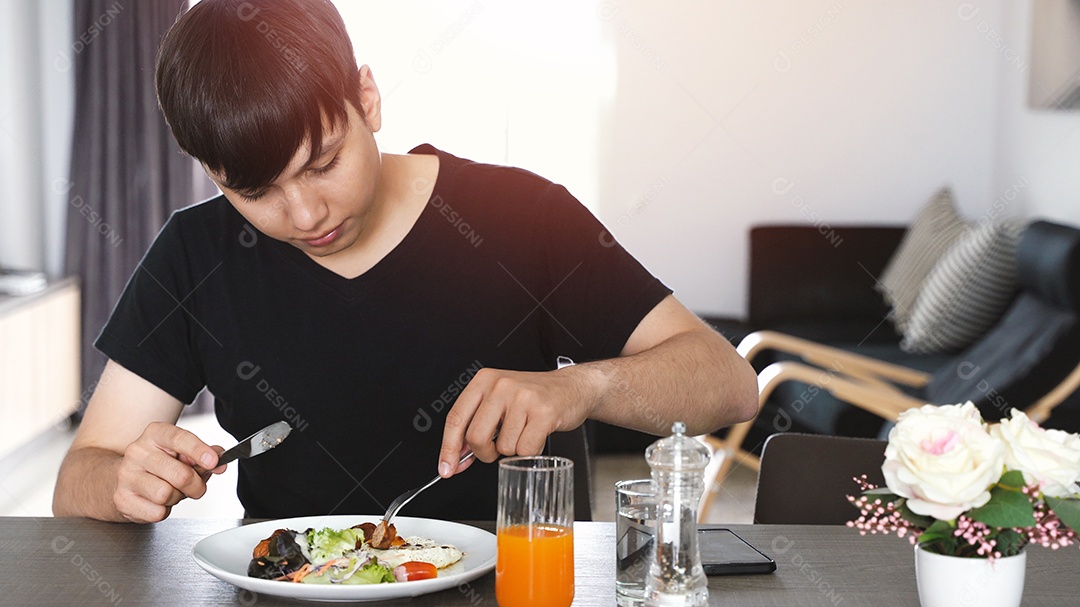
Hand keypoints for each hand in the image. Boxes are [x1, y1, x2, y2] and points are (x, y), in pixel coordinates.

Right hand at [112, 422, 226, 522]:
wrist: (120, 478)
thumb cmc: (159, 464)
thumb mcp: (182, 452)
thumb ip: (205, 454)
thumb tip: (220, 462)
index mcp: (155, 433)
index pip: (180, 439)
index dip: (199, 451)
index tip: (213, 461)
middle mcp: (138, 451)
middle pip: (180, 474)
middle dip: (195, 485)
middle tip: (195, 486)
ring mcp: (126, 475)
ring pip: (166, 494)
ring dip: (176, 498)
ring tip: (171, 491)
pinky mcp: (122, 498)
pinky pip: (156, 512)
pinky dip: (163, 511)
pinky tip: (156, 501)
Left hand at [437, 367, 596, 477]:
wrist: (572, 387)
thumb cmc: (534, 397)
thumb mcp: (499, 401)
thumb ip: (476, 424)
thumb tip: (456, 458)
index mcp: (484, 380)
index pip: (455, 418)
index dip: (448, 448)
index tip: (446, 468)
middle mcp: (501, 385)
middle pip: (476, 437)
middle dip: (485, 453)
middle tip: (496, 449)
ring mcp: (522, 398)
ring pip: (503, 447)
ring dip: (513, 449)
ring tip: (524, 431)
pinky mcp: (543, 413)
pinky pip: (525, 449)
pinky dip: (530, 451)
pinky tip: (536, 434)